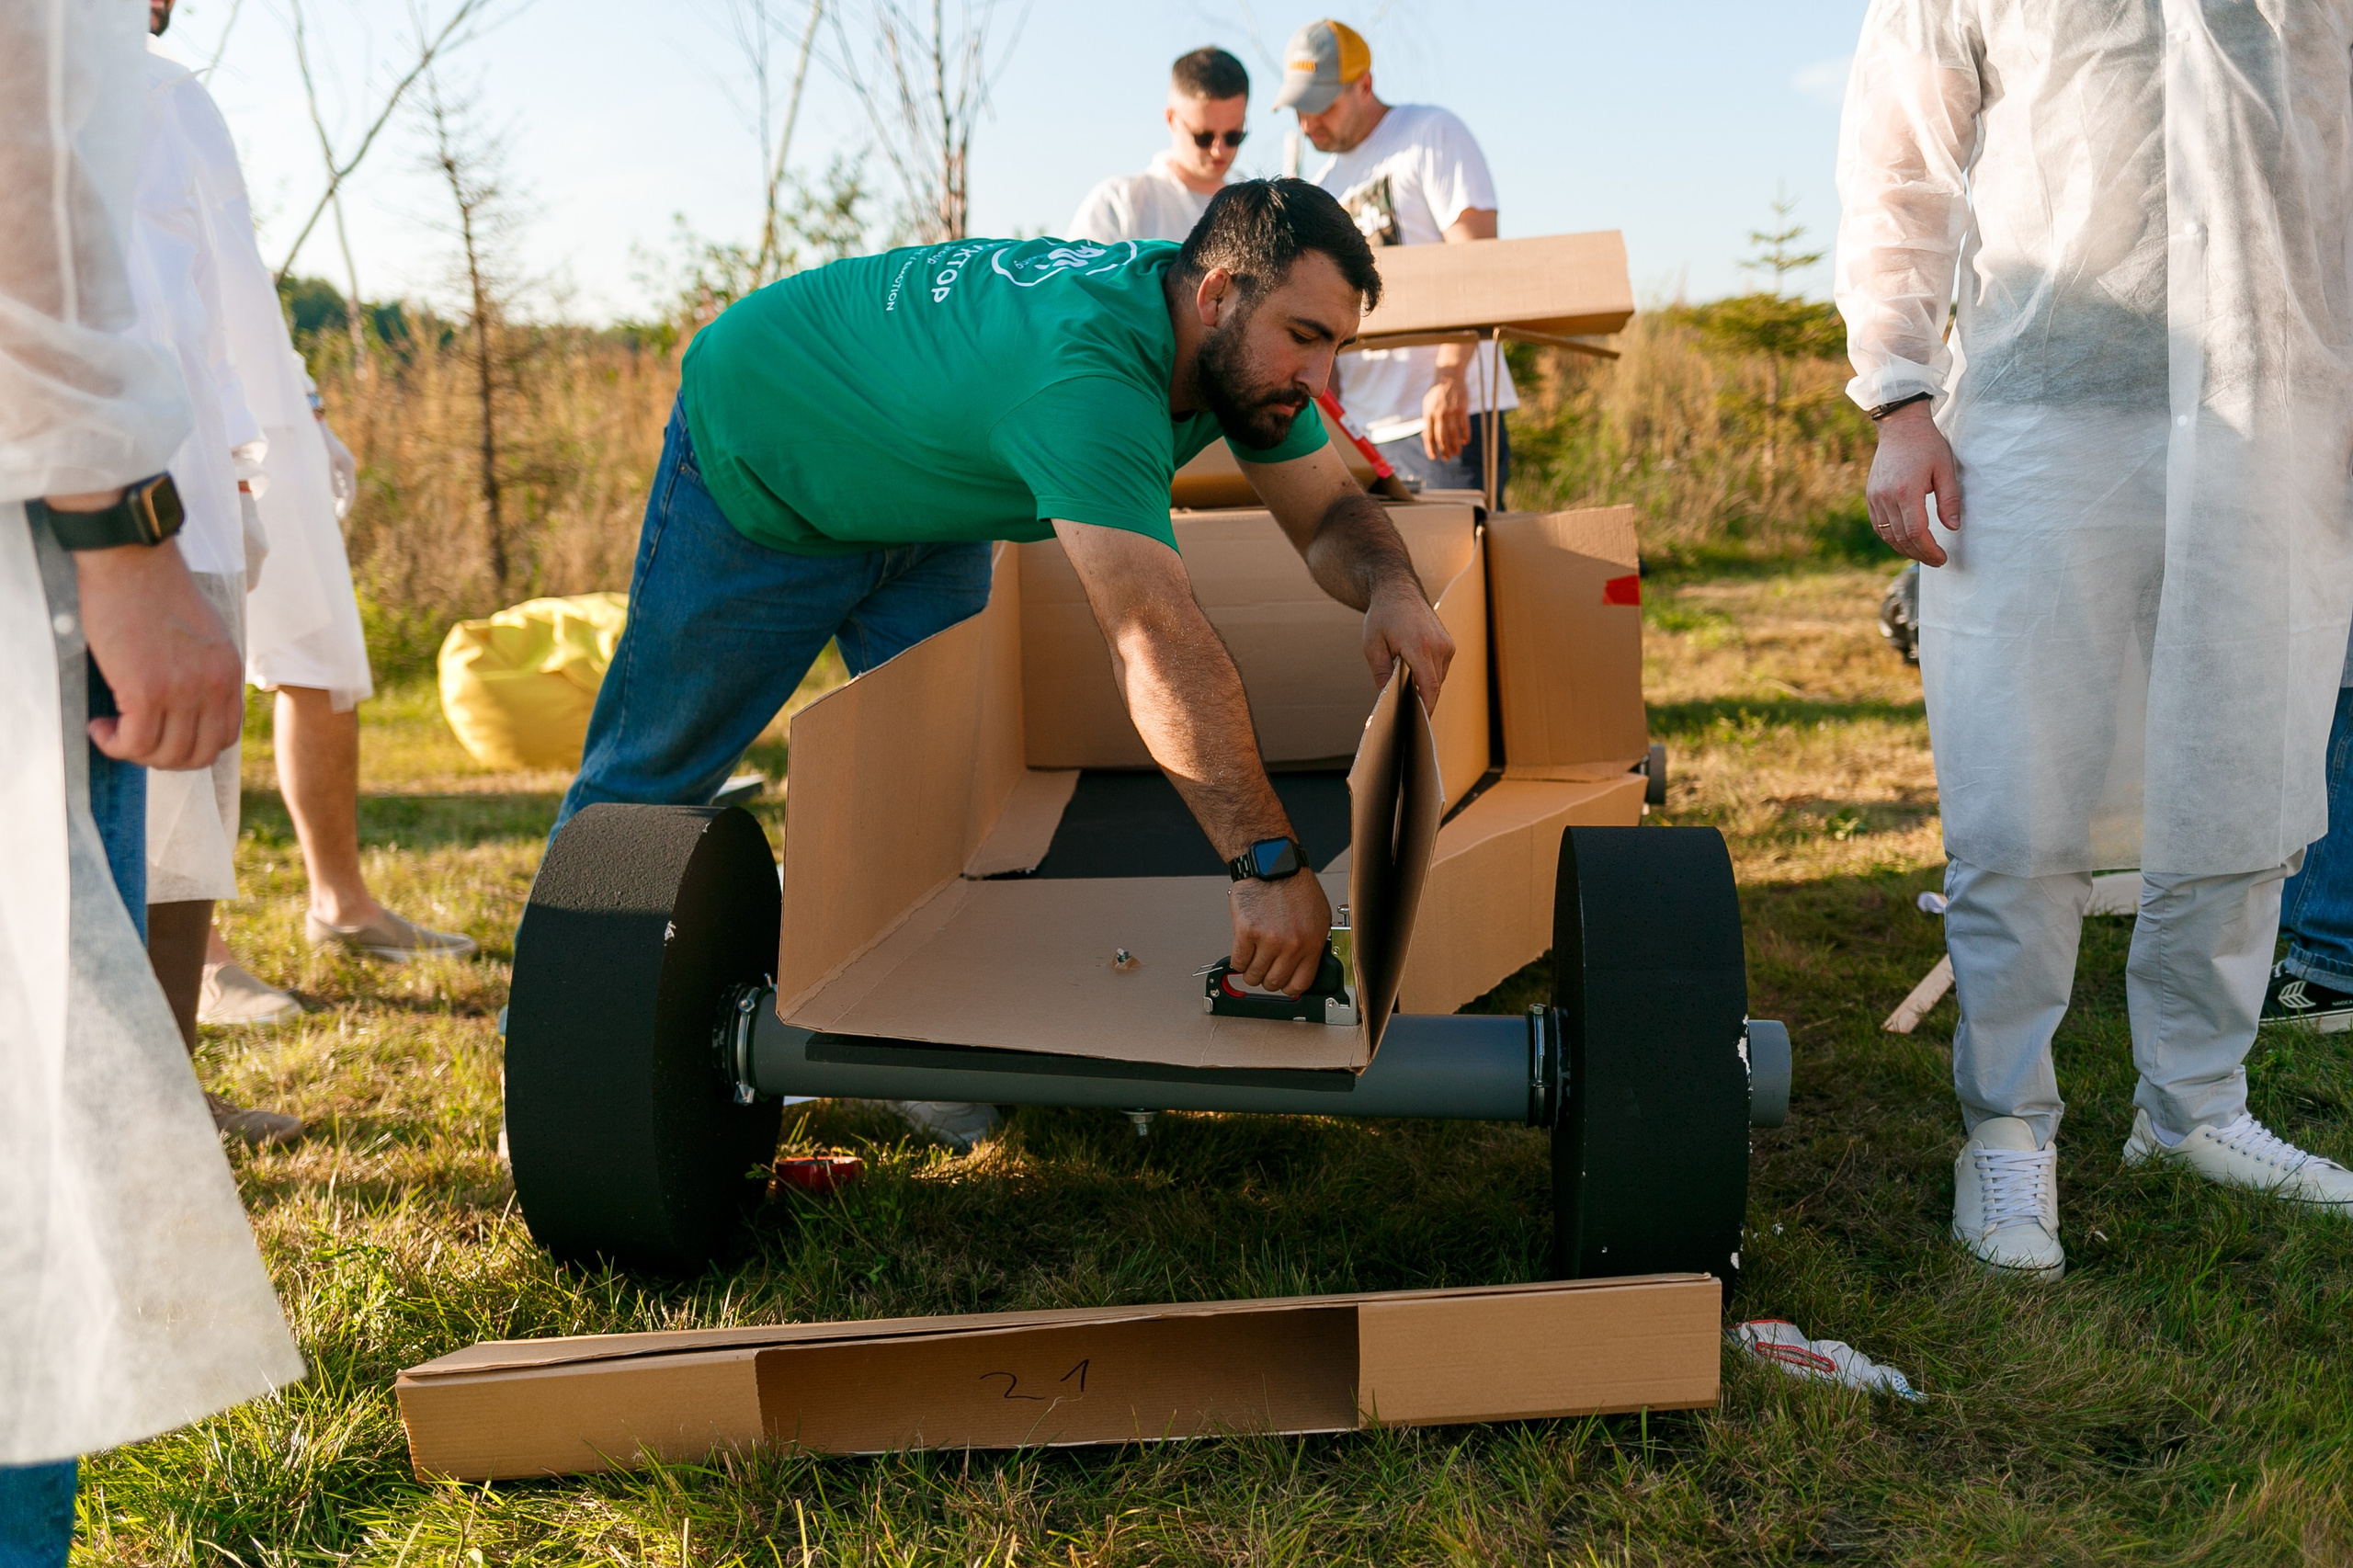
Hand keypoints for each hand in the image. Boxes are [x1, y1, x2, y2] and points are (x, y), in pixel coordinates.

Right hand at [74, 542, 243, 769]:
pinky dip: (114, 744)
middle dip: (163, 758)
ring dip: (133, 751)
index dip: (190, 747)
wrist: (132, 561)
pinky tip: (100, 727)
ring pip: (165, 754)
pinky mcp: (147, 690)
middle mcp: (213, 686)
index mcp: (228, 673)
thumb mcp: (203, 635)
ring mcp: (183, 690)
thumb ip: (202, 670)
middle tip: (133, 739)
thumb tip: (184, 704)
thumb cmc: (156, 591)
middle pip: (198, 755)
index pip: (223, 737)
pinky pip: (135, 743)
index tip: (162, 735)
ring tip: (111, 730)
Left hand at [319, 419, 356, 519]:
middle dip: (343, 503)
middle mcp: (346, 464)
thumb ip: (331, 480)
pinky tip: (325, 494)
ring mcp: (340, 461)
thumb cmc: (317, 442)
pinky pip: (336, 478)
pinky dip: (332, 488)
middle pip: (348, 488)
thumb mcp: (324, 462)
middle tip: (337, 516)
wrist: (312, 423)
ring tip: (330, 508)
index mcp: (348, 465)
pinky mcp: (332, 459)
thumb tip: (338, 497)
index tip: (340, 517)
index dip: (346, 505)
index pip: (351, 491)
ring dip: (337, 496)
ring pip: (342, 484)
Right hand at [1229, 871, 1333, 995]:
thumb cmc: (1294, 886)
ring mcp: (1269, 940)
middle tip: (1264, 970)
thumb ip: (1312, 943)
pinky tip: (1243, 951)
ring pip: (1254, 976)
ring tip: (1252, 961)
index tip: (1283, 984)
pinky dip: (1238, 961)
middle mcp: (1292, 944)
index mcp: (1311, 942)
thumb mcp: (1318, 917)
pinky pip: (1238, 962)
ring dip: (1250, 972)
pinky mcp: (1247, 932)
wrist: (1272, 865)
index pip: (1300, 983)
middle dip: (1267, 980)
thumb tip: (1305, 966)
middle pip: (1274, 982)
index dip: (1289, 988)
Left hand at [1363, 581, 1453, 708]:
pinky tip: (1414, 677)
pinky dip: (1429, 676)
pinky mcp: (1449, 644)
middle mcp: (1439, 646)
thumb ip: (1380, 675)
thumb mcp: (1372, 646)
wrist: (1398, 589)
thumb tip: (1386, 699)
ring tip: (1407, 694)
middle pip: (1434, 686)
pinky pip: (1441, 669)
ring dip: (1425, 687)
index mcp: (1419, 646)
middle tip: (1405, 714)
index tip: (1419, 723)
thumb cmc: (1382, 616)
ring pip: (1438, 679)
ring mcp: (1447, 644)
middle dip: (1421, 700)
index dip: (1425, 708)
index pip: (1429, 687)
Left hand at [1421, 371, 1470, 462]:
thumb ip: (1428, 420)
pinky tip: (1465, 442)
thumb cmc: (1437, 393)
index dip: (1431, 448)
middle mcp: (1439, 415)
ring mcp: (1451, 412)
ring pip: (1454, 434)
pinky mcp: (1462, 409)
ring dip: (1455, 446)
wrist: (1449, 377)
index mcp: (1429, 414)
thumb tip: (1426, 437)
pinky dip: (1465, 435)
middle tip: (1447, 458)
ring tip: (1457, 453)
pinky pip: (1464, 426)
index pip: (1429, 436)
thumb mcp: (1427, 405)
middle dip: (1444, 450)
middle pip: (1442, 438)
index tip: (1434, 457)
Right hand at [1865, 402, 1961, 566]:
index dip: (1929, 550)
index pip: (1916, 532)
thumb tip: (1953, 527)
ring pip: (1887, 535)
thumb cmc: (1926, 445)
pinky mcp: (1870, 496)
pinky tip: (1904, 541)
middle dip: (1919, 554)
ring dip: (1905, 549)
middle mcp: (1886, 497)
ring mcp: (1875, 497)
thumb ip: (1949, 500)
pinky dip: (1891, 538)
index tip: (1942, 558)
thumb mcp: (1945, 469)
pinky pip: (1878, 525)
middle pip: (1901, 538)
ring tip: (1922, 554)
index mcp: (1907, 491)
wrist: (1899, 426)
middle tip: (1936, 560)